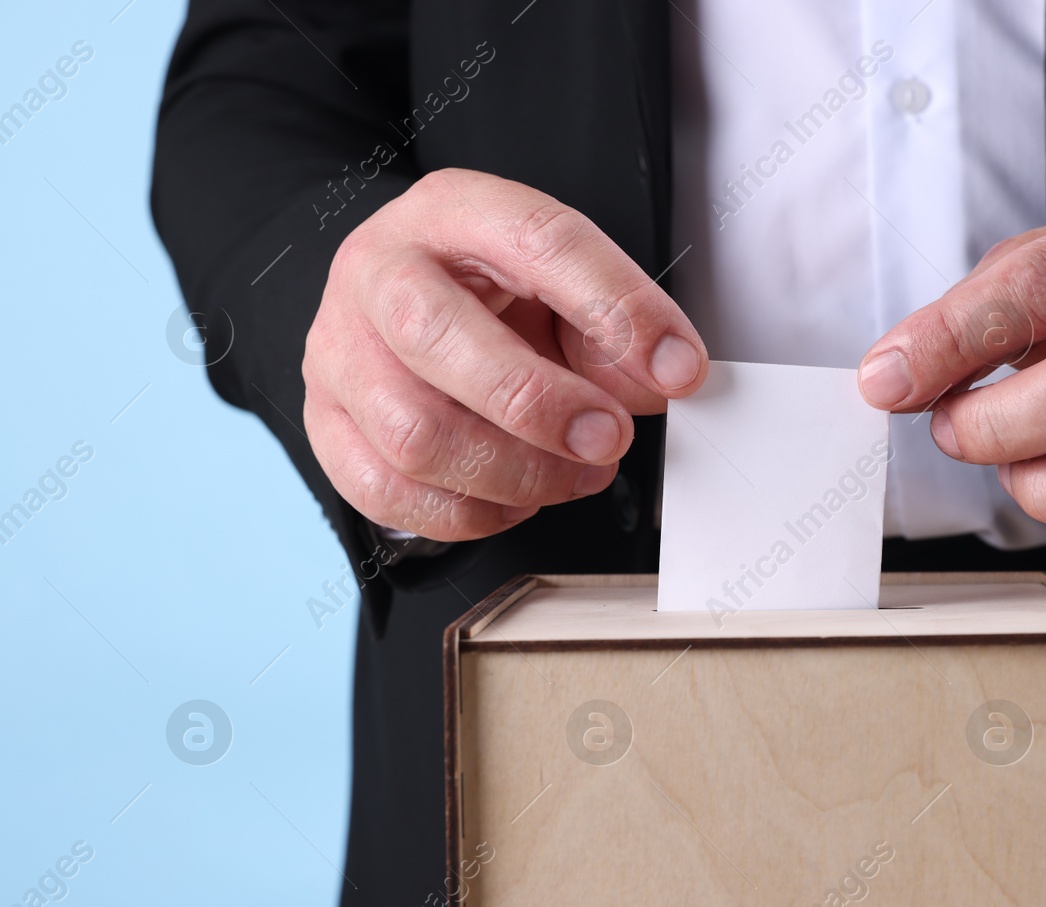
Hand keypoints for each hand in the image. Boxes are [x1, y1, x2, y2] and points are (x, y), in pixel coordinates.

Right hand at [303, 168, 707, 539]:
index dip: (618, 310)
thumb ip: (618, 328)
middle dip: (542, 407)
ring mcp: (338, 348)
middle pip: (441, 340)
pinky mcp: (324, 420)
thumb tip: (663, 379)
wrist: (399, 295)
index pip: (541, 242)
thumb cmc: (491, 290)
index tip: (678, 369)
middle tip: (608, 439)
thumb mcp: (564, 285)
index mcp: (455, 210)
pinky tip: (513, 498)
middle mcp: (380, 270)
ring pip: (415, 434)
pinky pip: (385, 490)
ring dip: (515, 474)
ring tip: (573, 475)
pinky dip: (466, 514)